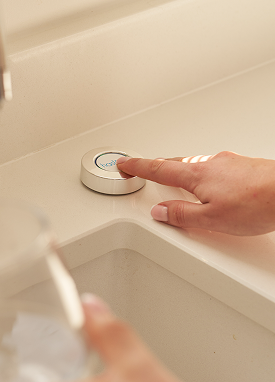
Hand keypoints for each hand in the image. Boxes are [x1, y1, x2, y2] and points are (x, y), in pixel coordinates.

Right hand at [117, 151, 274, 234]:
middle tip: (144, 168)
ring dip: (181, 170)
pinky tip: (210, 183)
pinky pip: (213, 167)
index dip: (138, 167)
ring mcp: (228, 163)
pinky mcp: (243, 166)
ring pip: (195, 164)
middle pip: (175, 163)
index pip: (158, 169)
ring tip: (174, 178)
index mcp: (197, 175)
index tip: (124, 164)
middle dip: (157, 167)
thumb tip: (161, 211)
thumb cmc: (257, 203)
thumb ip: (182, 215)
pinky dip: (202, 173)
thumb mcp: (212, 219)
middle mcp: (210, 163)